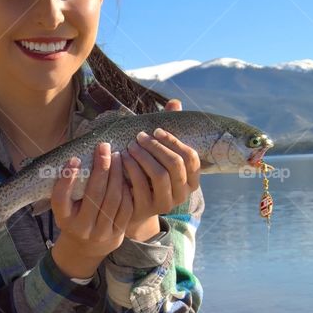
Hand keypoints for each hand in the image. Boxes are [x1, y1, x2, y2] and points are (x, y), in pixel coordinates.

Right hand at [51, 141, 132, 266]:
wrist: (87, 247)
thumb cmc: (74, 217)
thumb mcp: (65, 207)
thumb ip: (68, 188)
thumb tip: (76, 158)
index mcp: (64, 220)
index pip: (61, 199)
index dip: (67, 179)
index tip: (74, 159)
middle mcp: (81, 228)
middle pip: (94, 195)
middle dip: (101, 168)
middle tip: (104, 148)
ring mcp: (101, 232)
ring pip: (113, 199)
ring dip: (117, 175)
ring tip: (117, 157)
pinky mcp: (118, 232)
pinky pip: (126, 207)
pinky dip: (127, 189)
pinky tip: (125, 175)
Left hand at [120, 99, 200, 240]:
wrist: (133, 210)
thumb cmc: (148, 176)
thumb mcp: (160, 156)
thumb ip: (169, 132)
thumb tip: (174, 102)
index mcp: (191, 180)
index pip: (190, 157)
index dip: (174, 141)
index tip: (156, 130)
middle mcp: (182, 194)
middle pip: (175, 164)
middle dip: (156, 146)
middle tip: (140, 136)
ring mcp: (166, 203)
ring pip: (159, 175)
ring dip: (143, 156)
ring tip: (130, 146)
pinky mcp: (147, 209)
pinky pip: (140, 185)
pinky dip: (130, 168)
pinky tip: (121, 159)